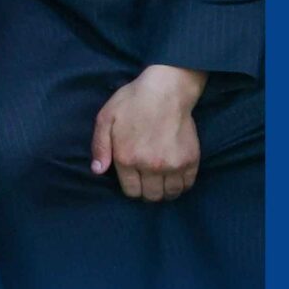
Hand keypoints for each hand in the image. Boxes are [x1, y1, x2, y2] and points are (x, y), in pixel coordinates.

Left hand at [92, 64, 205, 201]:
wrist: (165, 92)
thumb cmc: (132, 103)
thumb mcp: (105, 119)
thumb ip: (100, 147)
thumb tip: (97, 171)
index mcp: (127, 158)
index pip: (131, 191)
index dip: (131, 188)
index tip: (133, 180)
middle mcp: (151, 166)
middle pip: (151, 196)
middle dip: (147, 192)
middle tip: (147, 181)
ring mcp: (173, 165)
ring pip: (170, 194)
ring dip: (165, 191)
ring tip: (160, 181)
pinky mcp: (191, 160)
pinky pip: (187, 185)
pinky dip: (181, 184)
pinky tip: (174, 176)